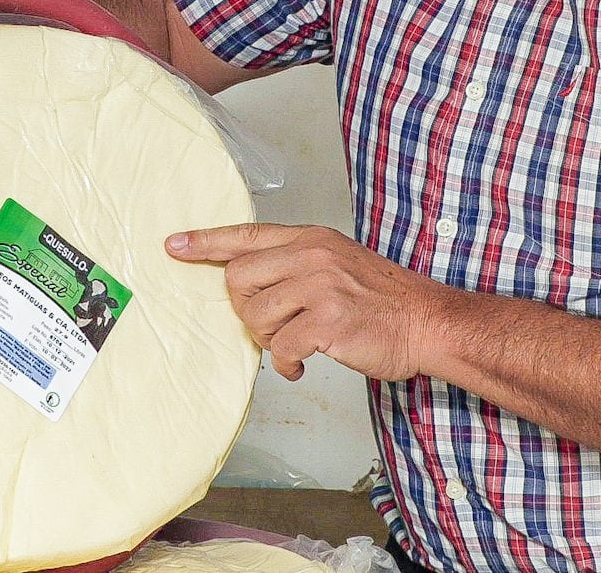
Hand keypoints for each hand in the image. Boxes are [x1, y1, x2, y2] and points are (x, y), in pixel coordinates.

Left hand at [165, 223, 451, 381]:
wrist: (427, 322)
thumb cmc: (382, 300)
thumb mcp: (338, 262)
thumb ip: (296, 265)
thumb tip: (247, 285)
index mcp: (311, 238)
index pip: (246, 234)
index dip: (205, 242)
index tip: (173, 245)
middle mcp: (313, 255)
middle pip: (238, 278)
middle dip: (245, 309)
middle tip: (271, 326)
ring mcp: (321, 286)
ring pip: (255, 314)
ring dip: (267, 339)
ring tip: (293, 344)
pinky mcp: (328, 321)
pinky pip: (281, 346)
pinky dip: (286, 363)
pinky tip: (302, 365)